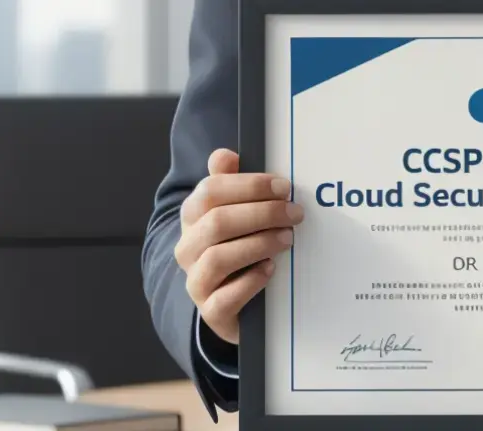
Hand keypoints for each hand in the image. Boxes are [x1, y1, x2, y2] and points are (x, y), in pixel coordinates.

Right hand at [175, 148, 303, 344]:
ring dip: (258, 244)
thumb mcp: (235, 214)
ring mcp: (197, 280)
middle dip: (261, 214)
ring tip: (287, 239)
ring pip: (218, 257)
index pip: (210, 191)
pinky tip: (271, 269)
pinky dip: (251, 282)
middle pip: (217, 222)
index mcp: (193, 217)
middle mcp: (188, 247)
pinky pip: (225, 297)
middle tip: (294, 213)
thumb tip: (225, 154)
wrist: (231, 302)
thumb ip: (230, 183)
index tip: (283, 186)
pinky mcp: (210, 311)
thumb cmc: (238, 247)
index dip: (248, 185)